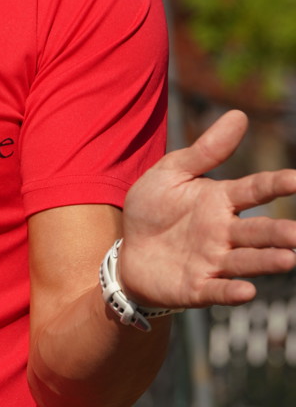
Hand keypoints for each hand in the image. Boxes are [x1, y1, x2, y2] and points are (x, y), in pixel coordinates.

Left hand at [118, 109, 295, 308]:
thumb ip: (206, 151)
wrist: (126, 251)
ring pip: (246, 261)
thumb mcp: (172, 172)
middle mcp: (224, 232)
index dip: (276, 184)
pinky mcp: (197, 287)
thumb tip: (240, 115)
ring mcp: (213, 261)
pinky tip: (247, 292)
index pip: (255, 190)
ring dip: (267, 261)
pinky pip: (217, 290)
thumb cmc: (154, 209)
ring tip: (289, 258)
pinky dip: (232, 292)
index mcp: (220, 200)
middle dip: (279, 232)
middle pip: (257, 231)